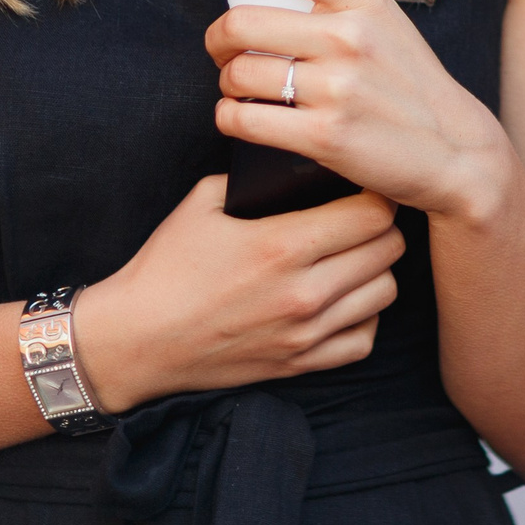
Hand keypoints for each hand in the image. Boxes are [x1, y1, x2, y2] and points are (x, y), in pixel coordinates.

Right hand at [75, 177, 402, 411]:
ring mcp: (304, 334)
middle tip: (364, 217)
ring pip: (384, 293)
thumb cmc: (166, 268)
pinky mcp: (299, 364)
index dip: (375, 194)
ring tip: (356, 256)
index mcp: (281, 245)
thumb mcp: (203, 202)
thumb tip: (295, 160)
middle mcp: (302, 292)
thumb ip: (255, 178)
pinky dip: (364, 317)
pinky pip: (364, 340)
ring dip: (376, 270)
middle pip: (388, 250)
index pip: (372, 214)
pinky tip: (344, 300)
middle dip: (382, 227)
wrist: (136, 340)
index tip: (364, 187)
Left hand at [195, 0, 515, 221]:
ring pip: (239, 73)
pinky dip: (229, 117)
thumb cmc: (410, 85)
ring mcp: (338, 88)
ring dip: (226, 82)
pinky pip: (242, 119)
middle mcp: (350, 37)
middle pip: (243, 22)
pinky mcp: (324, 136)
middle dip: (217, 38)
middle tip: (223, 50)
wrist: (455, 151)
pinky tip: (242, 116)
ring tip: (240, 88)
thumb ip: (336, 3)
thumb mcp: (387, 24)